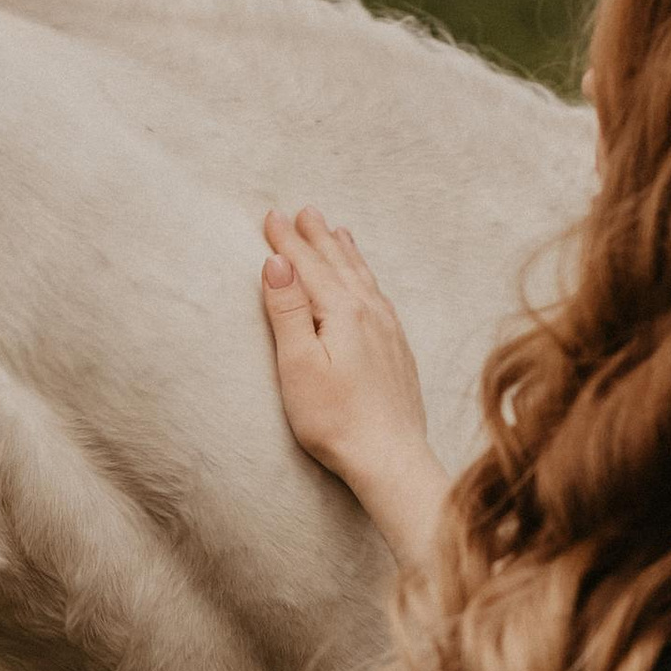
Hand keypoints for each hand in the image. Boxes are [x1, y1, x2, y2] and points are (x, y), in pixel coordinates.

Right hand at [259, 204, 447, 570]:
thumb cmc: (336, 420)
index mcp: (342, 312)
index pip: (308, 266)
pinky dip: (366, 278)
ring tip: (336, 230)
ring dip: (345, 252)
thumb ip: (288, 310)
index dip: (287, 241)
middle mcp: (370, 313)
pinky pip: (379, 297)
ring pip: (363, 278)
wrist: (390, 458)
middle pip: (338, 264)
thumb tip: (277, 263)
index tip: (271, 215)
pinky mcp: (398, 351)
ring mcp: (389, 331)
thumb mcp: (298, 365)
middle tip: (303, 211)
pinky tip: (367, 283)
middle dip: (317, 237)